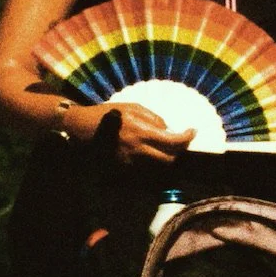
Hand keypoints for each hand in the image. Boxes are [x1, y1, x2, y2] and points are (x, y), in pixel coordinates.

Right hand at [72, 103, 193, 164]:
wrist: (82, 127)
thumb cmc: (108, 113)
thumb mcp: (133, 107)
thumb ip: (153, 118)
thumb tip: (168, 129)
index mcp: (141, 132)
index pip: (173, 141)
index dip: (187, 137)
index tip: (192, 131)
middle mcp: (138, 149)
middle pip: (169, 159)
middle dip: (179, 151)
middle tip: (180, 142)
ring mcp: (130, 161)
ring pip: (158, 167)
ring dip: (166, 158)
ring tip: (165, 146)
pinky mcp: (123, 168)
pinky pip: (145, 169)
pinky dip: (153, 162)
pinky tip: (151, 152)